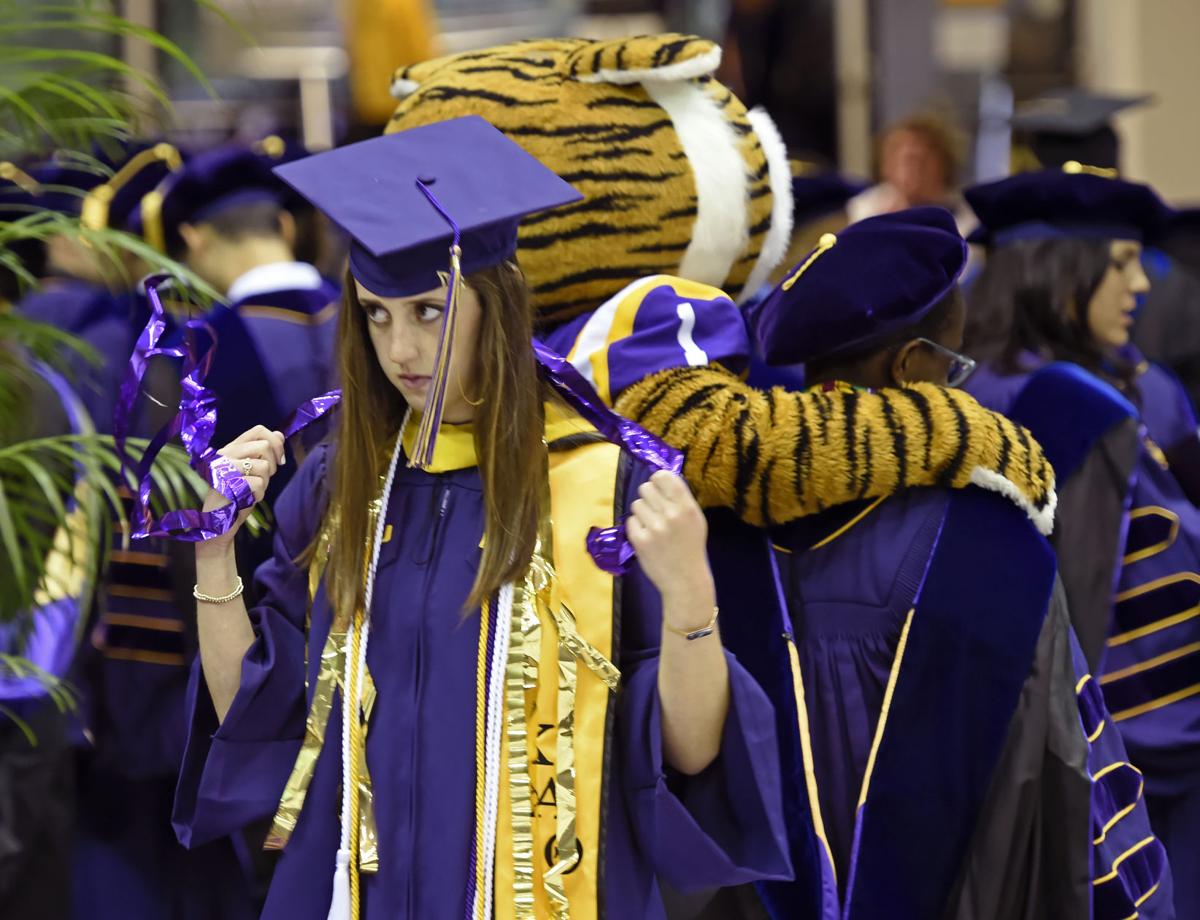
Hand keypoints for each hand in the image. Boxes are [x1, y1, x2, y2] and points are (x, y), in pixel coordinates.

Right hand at [198, 425, 285, 552]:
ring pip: (264, 466)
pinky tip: (247, 499)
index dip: (276, 442)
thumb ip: (263, 452)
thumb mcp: (252, 470)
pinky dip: (259, 494)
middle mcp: (225, 454)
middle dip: (272, 464)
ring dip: (265, 482)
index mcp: (231, 448)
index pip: (258, 430)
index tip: (279, 460)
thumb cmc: (238, 494)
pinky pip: (259, 484)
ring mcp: (224, 468)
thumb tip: (280, 434)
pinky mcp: (227, 483)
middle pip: (264, 445)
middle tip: (264, 478)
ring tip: (251, 490)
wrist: (220, 522)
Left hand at [626, 471, 714, 610]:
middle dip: (648, 497)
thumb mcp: (695, 520)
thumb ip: (681, 499)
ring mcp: (654, 527)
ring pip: (636, 504)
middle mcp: (671, 514)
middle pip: (645, 488)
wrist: (685, 579)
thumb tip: (661, 477)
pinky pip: (630, 521)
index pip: (664, 476)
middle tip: (654, 509)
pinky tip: (647, 536)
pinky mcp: (640, 540)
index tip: (658, 487)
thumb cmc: (690, 547)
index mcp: (687, 507)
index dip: (657, 479)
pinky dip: (636, 527)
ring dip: (641, 513)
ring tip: (652, 526)